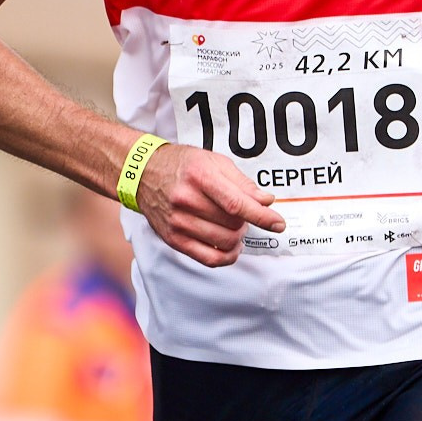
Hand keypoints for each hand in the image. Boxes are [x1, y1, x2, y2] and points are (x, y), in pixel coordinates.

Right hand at [133, 142, 283, 265]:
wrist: (143, 173)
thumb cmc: (182, 165)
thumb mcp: (214, 161)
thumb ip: (242, 183)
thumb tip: (266, 201)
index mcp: (200, 176)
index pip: (236, 203)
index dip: (262, 216)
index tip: (278, 223)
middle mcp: (186, 200)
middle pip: (233, 224)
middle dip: (246, 221)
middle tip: (243, 213)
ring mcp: (178, 222)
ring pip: (225, 242)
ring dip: (238, 237)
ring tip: (234, 226)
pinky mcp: (174, 239)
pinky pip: (209, 258)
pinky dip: (227, 256)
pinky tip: (232, 247)